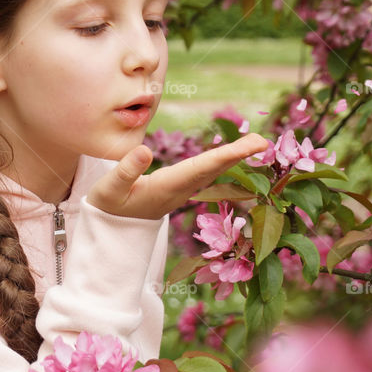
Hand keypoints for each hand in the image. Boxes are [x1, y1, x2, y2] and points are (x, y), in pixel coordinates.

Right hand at [86, 133, 268, 219]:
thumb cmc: (108, 206)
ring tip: (256, 143)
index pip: (202, 167)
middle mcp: (180, 189)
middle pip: (214, 169)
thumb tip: (146, 150)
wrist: (111, 230)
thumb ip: (126, 171)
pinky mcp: (180, 188)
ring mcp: (182, 190)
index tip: (252, 146)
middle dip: (239, 154)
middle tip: (263, 140)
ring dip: (234, 156)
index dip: (227, 155)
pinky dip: (221, 161)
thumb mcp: (109, 189)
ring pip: (212, 171)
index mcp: (167, 187)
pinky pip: (206, 173)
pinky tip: (233, 154)